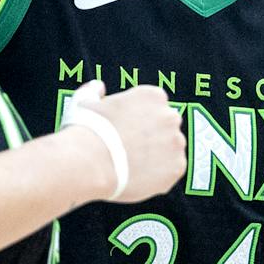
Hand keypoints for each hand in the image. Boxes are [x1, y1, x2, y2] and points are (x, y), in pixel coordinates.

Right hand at [68, 81, 185, 202]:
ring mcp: (176, 142)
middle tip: (131, 148)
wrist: (91, 162)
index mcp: (153, 96)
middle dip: (153, 136)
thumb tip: (98, 87)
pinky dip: (159, 176)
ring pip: (170, 149)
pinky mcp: (177, 167)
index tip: (127, 129)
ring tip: (132, 165)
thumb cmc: (87, 131)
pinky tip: (139, 176)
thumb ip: (94, 92)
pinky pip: (171, 171)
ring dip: (157, 155)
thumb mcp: (85, 103)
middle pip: (166, 126)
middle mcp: (170, 116)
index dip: (140, 119)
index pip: (154, 106)